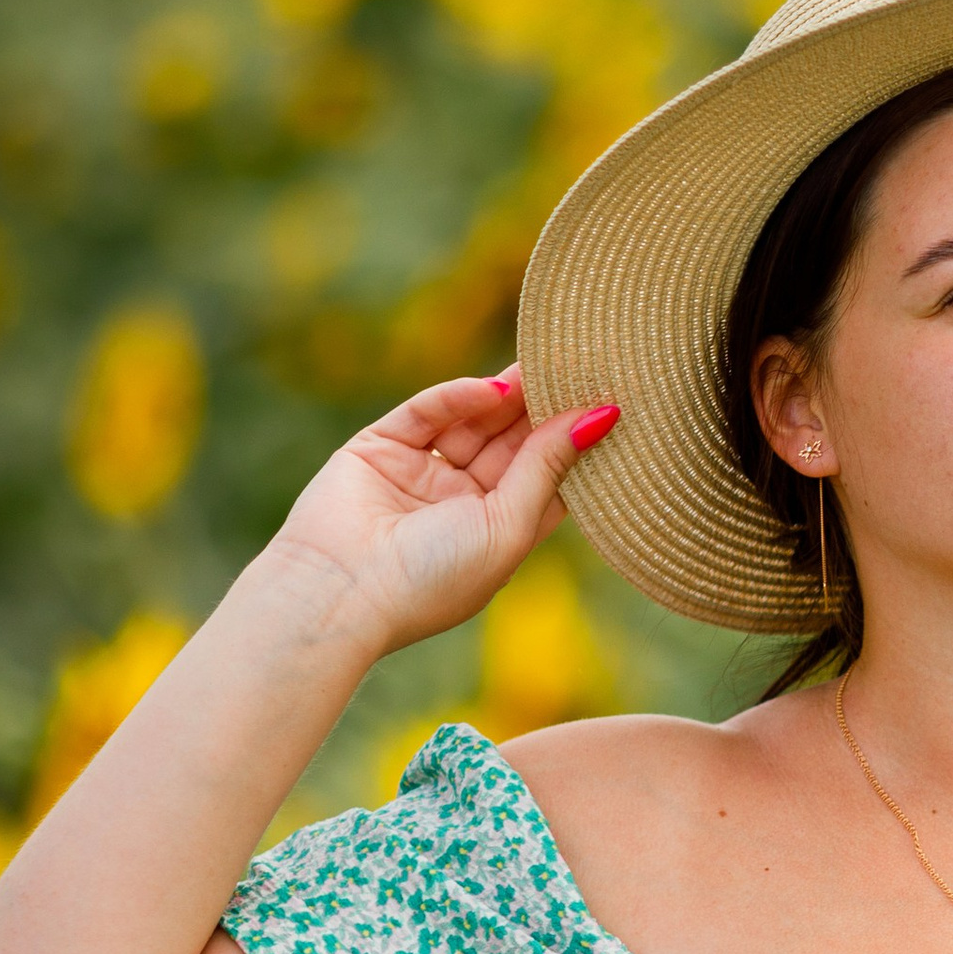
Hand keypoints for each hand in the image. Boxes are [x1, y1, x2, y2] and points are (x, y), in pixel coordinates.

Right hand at [261, 369, 615, 653]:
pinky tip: (494, 387)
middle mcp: (461, 503)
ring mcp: (420, 474)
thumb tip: (603, 418)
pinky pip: (427, 414)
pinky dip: (458, 397)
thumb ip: (550, 468)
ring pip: (473, 422)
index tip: (613, 405)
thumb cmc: (435, 578)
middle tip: (582, 368)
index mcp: (497, 533)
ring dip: (510, 394)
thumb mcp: (508, 526)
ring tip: (547, 362)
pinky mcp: (380, 448)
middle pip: (514, 444)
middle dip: (544, 409)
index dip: (576, 444)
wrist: (339, 592)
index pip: (546, 479)